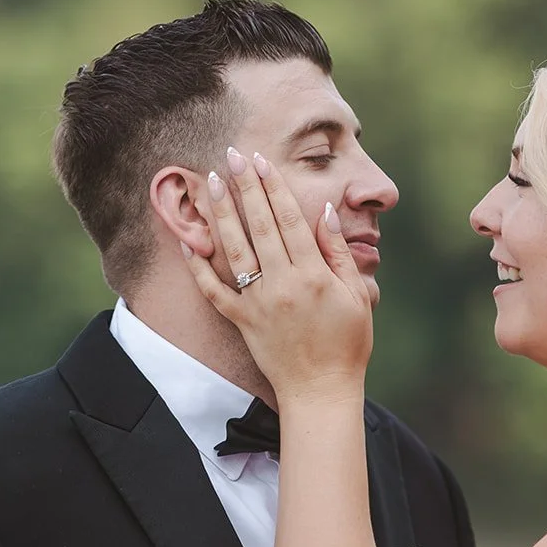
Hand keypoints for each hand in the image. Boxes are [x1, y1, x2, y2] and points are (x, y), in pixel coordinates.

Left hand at [182, 148, 372, 403]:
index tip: (262, 161)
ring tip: (210, 183)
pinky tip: (189, 241)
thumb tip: (325, 213)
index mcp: (313, 275)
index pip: (289, 219)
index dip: (274, 187)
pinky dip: (198, 267)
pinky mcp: (241, 321)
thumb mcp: (356, 295)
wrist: (320, 391)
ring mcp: (258, 303)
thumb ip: (339, 253)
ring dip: (221, 213)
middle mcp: (282, 284)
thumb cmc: (347, 343)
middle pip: (259, 225)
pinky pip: (214, 290)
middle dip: (244, 187)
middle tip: (231, 155)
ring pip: (234, 249)